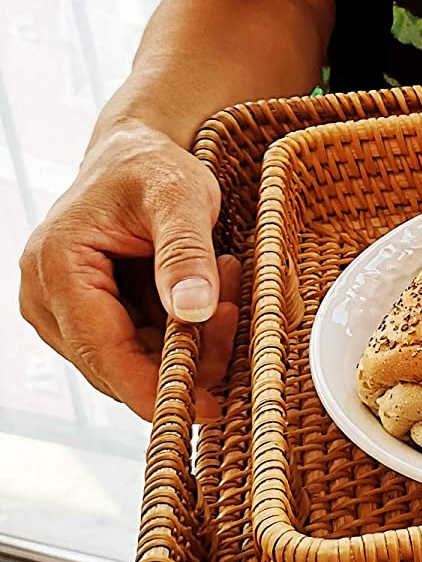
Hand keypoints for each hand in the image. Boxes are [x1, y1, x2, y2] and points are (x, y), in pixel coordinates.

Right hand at [19, 120, 239, 421]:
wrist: (135, 153)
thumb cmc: (151, 168)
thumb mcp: (181, 197)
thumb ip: (185, 253)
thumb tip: (193, 311)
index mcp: (57, 266)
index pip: (102, 349)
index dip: (152, 386)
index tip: (200, 407)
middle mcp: (46, 296)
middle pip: (117, 363)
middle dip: (184, 355)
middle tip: (235, 314)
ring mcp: (63, 310)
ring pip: (132, 360)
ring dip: (189, 340)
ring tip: (225, 282)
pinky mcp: (88, 316)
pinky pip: (138, 344)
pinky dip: (180, 331)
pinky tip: (211, 293)